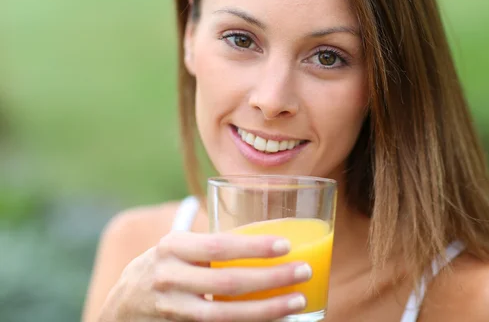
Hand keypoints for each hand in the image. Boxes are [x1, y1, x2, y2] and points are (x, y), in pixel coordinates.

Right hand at [99, 231, 310, 320]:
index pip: (218, 245)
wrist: (122, 306)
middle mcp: (169, 278)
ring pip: (226, 316)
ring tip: (298, 301)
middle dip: (271, 279)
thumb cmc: (164, 267)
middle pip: (227, 283)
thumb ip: (210, 246)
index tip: (286, 245)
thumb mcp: (178, 248)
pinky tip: (275, 321)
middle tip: (303, 271)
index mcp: (173, 247)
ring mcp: (172, 309)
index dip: (254, 247)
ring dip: (266, 310)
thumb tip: (267, 239)